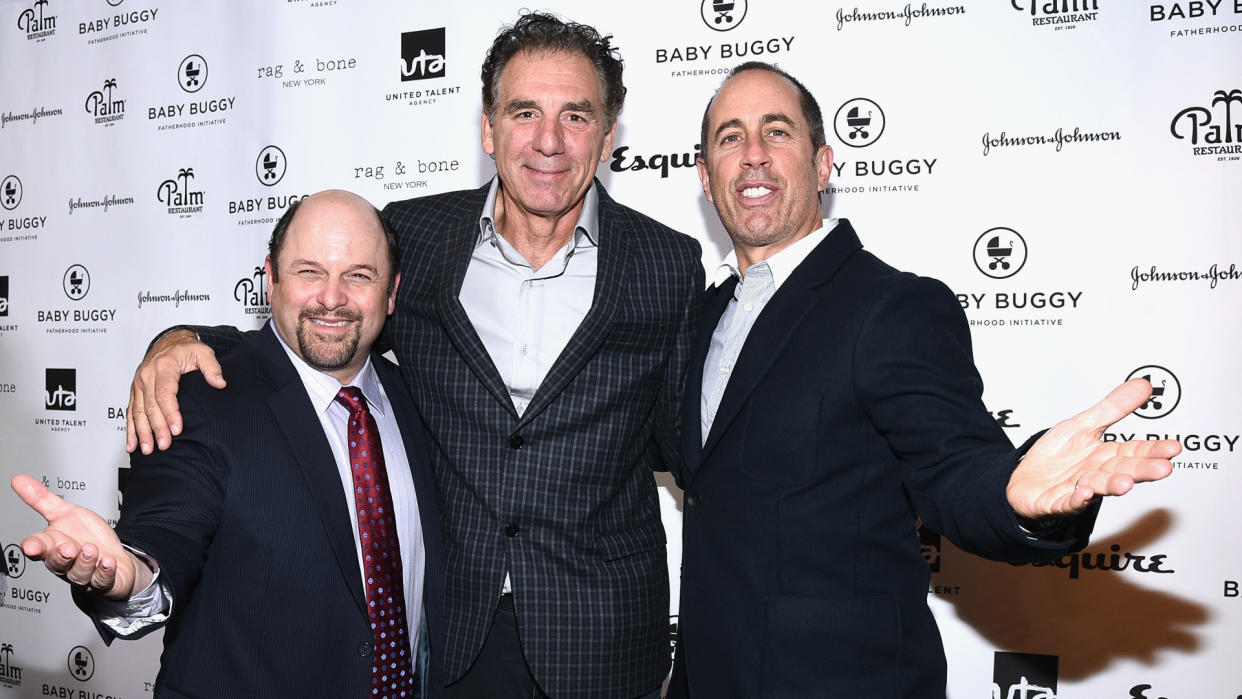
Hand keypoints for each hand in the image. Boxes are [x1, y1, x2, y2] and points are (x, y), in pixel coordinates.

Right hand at [10, 475, 151, 599]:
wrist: (112, 556)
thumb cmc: (86, 536)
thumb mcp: (65, 513)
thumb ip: (42, 499)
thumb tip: (19, 480)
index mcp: (53, 546)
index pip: (39, 548)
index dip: (34, 548)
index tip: (31, 546)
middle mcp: (67, 563)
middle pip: (57, 564)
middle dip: (61, 556)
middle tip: (68, 548)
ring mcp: (85, 574)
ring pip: (79, 574)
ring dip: (85, 562)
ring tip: (91, 550)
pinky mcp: (104, 582)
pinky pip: (103, 581)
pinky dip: (104, 573)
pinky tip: (108, 562)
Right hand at [126, 329, 224, 453]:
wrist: (169, 342)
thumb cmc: (186, 349)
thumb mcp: (203, 352)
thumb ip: (212, 367)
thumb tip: (219, 382)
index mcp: (163, 366)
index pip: (165, 394)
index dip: (170, 413)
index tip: (176, 429)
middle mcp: (147, 376)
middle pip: (151, 406)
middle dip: (157, 428)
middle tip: (164, 445)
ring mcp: (138, 384)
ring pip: (138, 412)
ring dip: (142, 432)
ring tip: (148, 449)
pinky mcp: (135, 391)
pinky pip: (130, 412)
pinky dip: (131, 429)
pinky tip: (132, 444)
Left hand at [1006, 378, 1180, 519]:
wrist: (1024, 479)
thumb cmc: (1056, 455)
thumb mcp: (1084, 425)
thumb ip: (1113, 408)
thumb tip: (1144, 385)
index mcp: (1105, 455)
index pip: (1134, 451)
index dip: (1153, 450)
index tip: (1173, 447)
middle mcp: (1095, 473)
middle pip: (1122, 470)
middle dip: (1142, 470)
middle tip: (1163, 469)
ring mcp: (1077, 489)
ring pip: (1098, 487)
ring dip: (1112, 485)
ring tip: (1125, 483)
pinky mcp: (1055, 502)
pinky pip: (1066, 502)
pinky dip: (1076, 500)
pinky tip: (1083, 494)